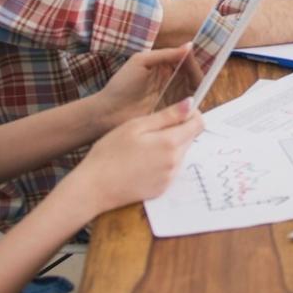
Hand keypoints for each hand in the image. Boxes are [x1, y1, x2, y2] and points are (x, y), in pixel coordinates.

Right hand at [69, 98, 204, 213]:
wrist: (93, 188)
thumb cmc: (109, 152)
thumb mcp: (136, 126)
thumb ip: (167, 115)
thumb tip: (190, 104)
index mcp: (170, 143)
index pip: (199, 124)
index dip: (190, 114)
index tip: (176, 113)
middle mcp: (175, 162)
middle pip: (190, 139)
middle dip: (177, 131)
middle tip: (150, 131)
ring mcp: (169, 178)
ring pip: (180, 154)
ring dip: (169, 147)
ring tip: (142, 148)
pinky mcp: (162, 189)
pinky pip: (170, 169)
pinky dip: (162, 163)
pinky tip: (141, 163)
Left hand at [89, 46, 200, 131]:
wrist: (108, 112)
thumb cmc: (121, 85)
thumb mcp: (141, 61)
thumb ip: (166, 54)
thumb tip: (189, 46)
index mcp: (163, 65)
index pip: (185, 59)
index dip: (191, 57)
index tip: (192, 55)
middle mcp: (171, 80)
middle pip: (192, 74)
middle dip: (196, 71)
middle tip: (195, 72)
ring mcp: (172, 96)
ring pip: (194, 88)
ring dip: (198, 85)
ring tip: (195, 83)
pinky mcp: (173, 111)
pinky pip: (189, 104)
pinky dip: (194, 100)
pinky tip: (192, 96)